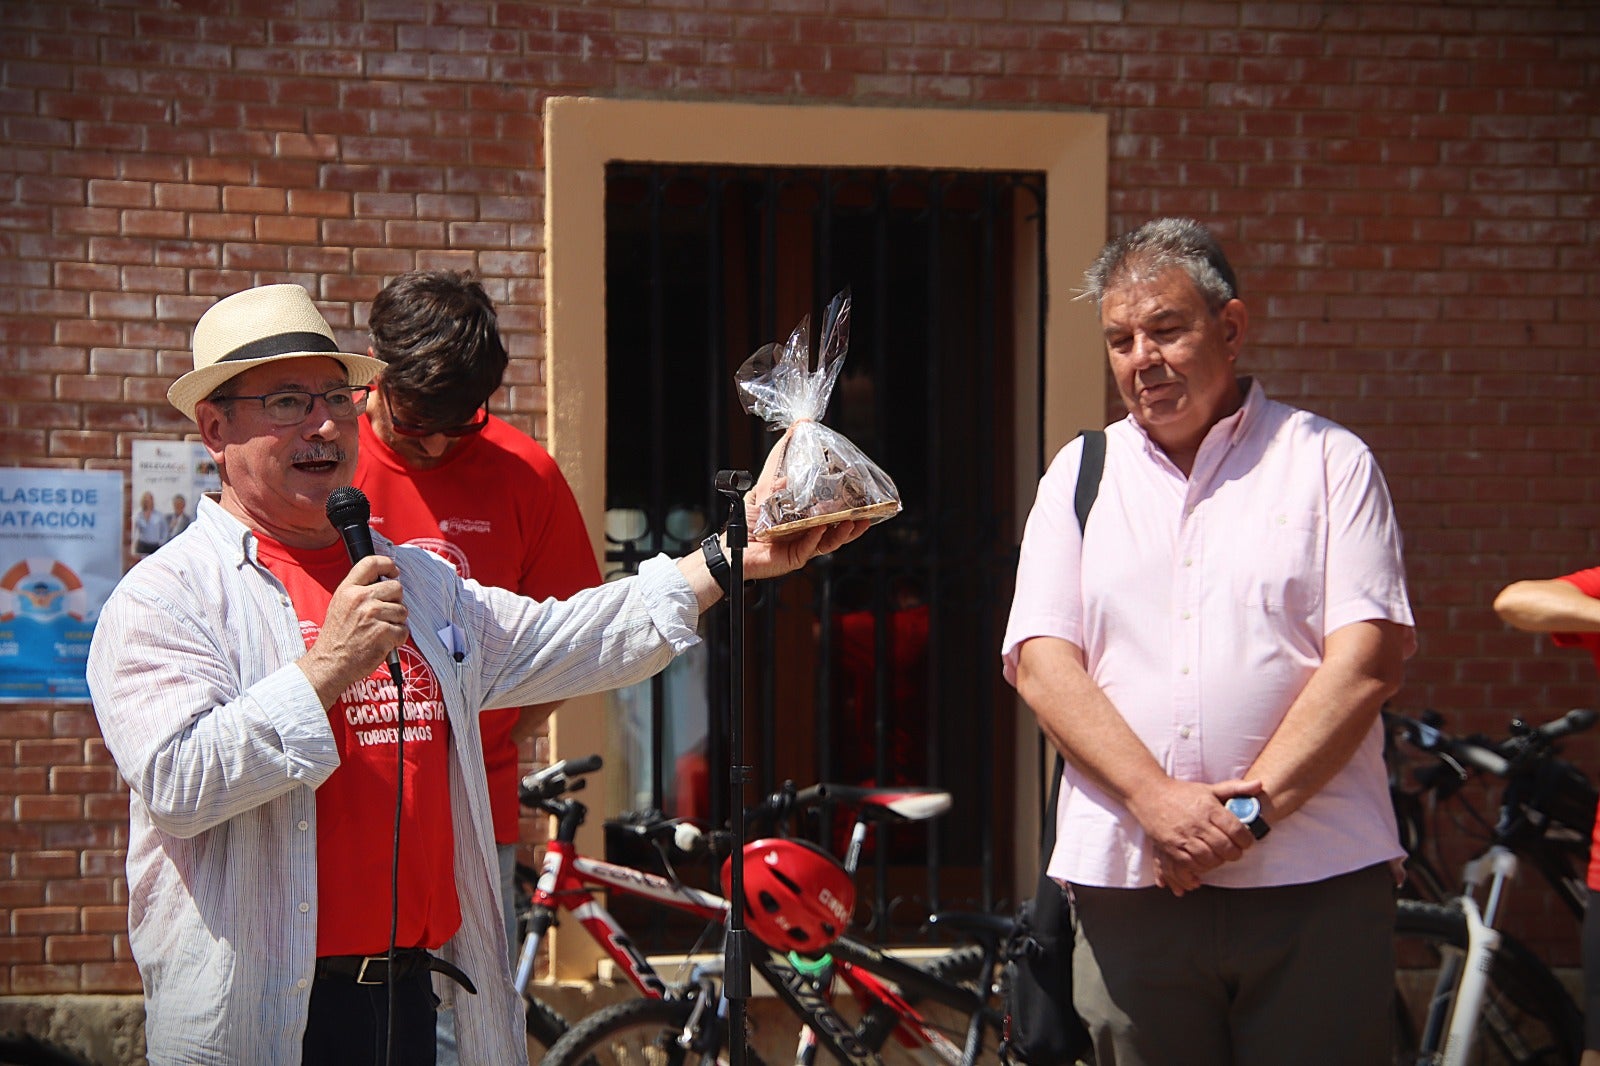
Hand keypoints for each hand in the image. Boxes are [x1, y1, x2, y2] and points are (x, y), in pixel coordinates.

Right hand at [297, 555, 408, 705]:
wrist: (330, 663)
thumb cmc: (336, 638)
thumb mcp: (340, 605)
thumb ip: (359, 591)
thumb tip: (384, 581)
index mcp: (348, 590)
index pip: (371, 563)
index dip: (387, 565)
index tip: (394, 572)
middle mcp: (360, 599)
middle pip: (396, 587)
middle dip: (395, 601)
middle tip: (384, 614)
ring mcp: (373, 615)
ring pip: (402, 610)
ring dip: (396, 622)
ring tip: (379, 631)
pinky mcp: (384, 632)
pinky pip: (404, 630)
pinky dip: (397, 638)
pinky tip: (383, 642)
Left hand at [740, 427, 870, 579]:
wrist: (733, 546)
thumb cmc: (748, 522)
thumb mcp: (764, 488)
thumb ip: (777, 466)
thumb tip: (793, 435)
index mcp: (806, 517)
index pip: (831, 509)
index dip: (846, 500)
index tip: (857, 486)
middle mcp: (809, 532)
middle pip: (838, 527)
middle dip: (854, 518)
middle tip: (865, 506)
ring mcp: (804, 546)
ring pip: (830, 541)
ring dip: (843, 531)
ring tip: (853, 520)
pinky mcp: (795, 558)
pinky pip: (809, 548)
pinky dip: (816, 538)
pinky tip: (821, 528)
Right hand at [1133, 777, 1261, 896]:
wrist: (1149, 794)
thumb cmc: (1181, 793)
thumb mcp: (1209, 788)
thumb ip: (1235, 788)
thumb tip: (1259, 784)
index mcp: (1209, 807)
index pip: (1236, 829)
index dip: (1246, 840)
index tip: (1246, 841)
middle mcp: (1197, 822)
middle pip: (1225, 847)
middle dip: (1234, 853)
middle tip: (1234, 851)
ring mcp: (1184, 836)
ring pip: (1210, 859)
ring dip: (1218, 861)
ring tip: (1219, 856)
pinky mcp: (1172, 847)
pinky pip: (1192, 864)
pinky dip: (1201, 866)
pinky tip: (1203, 860)